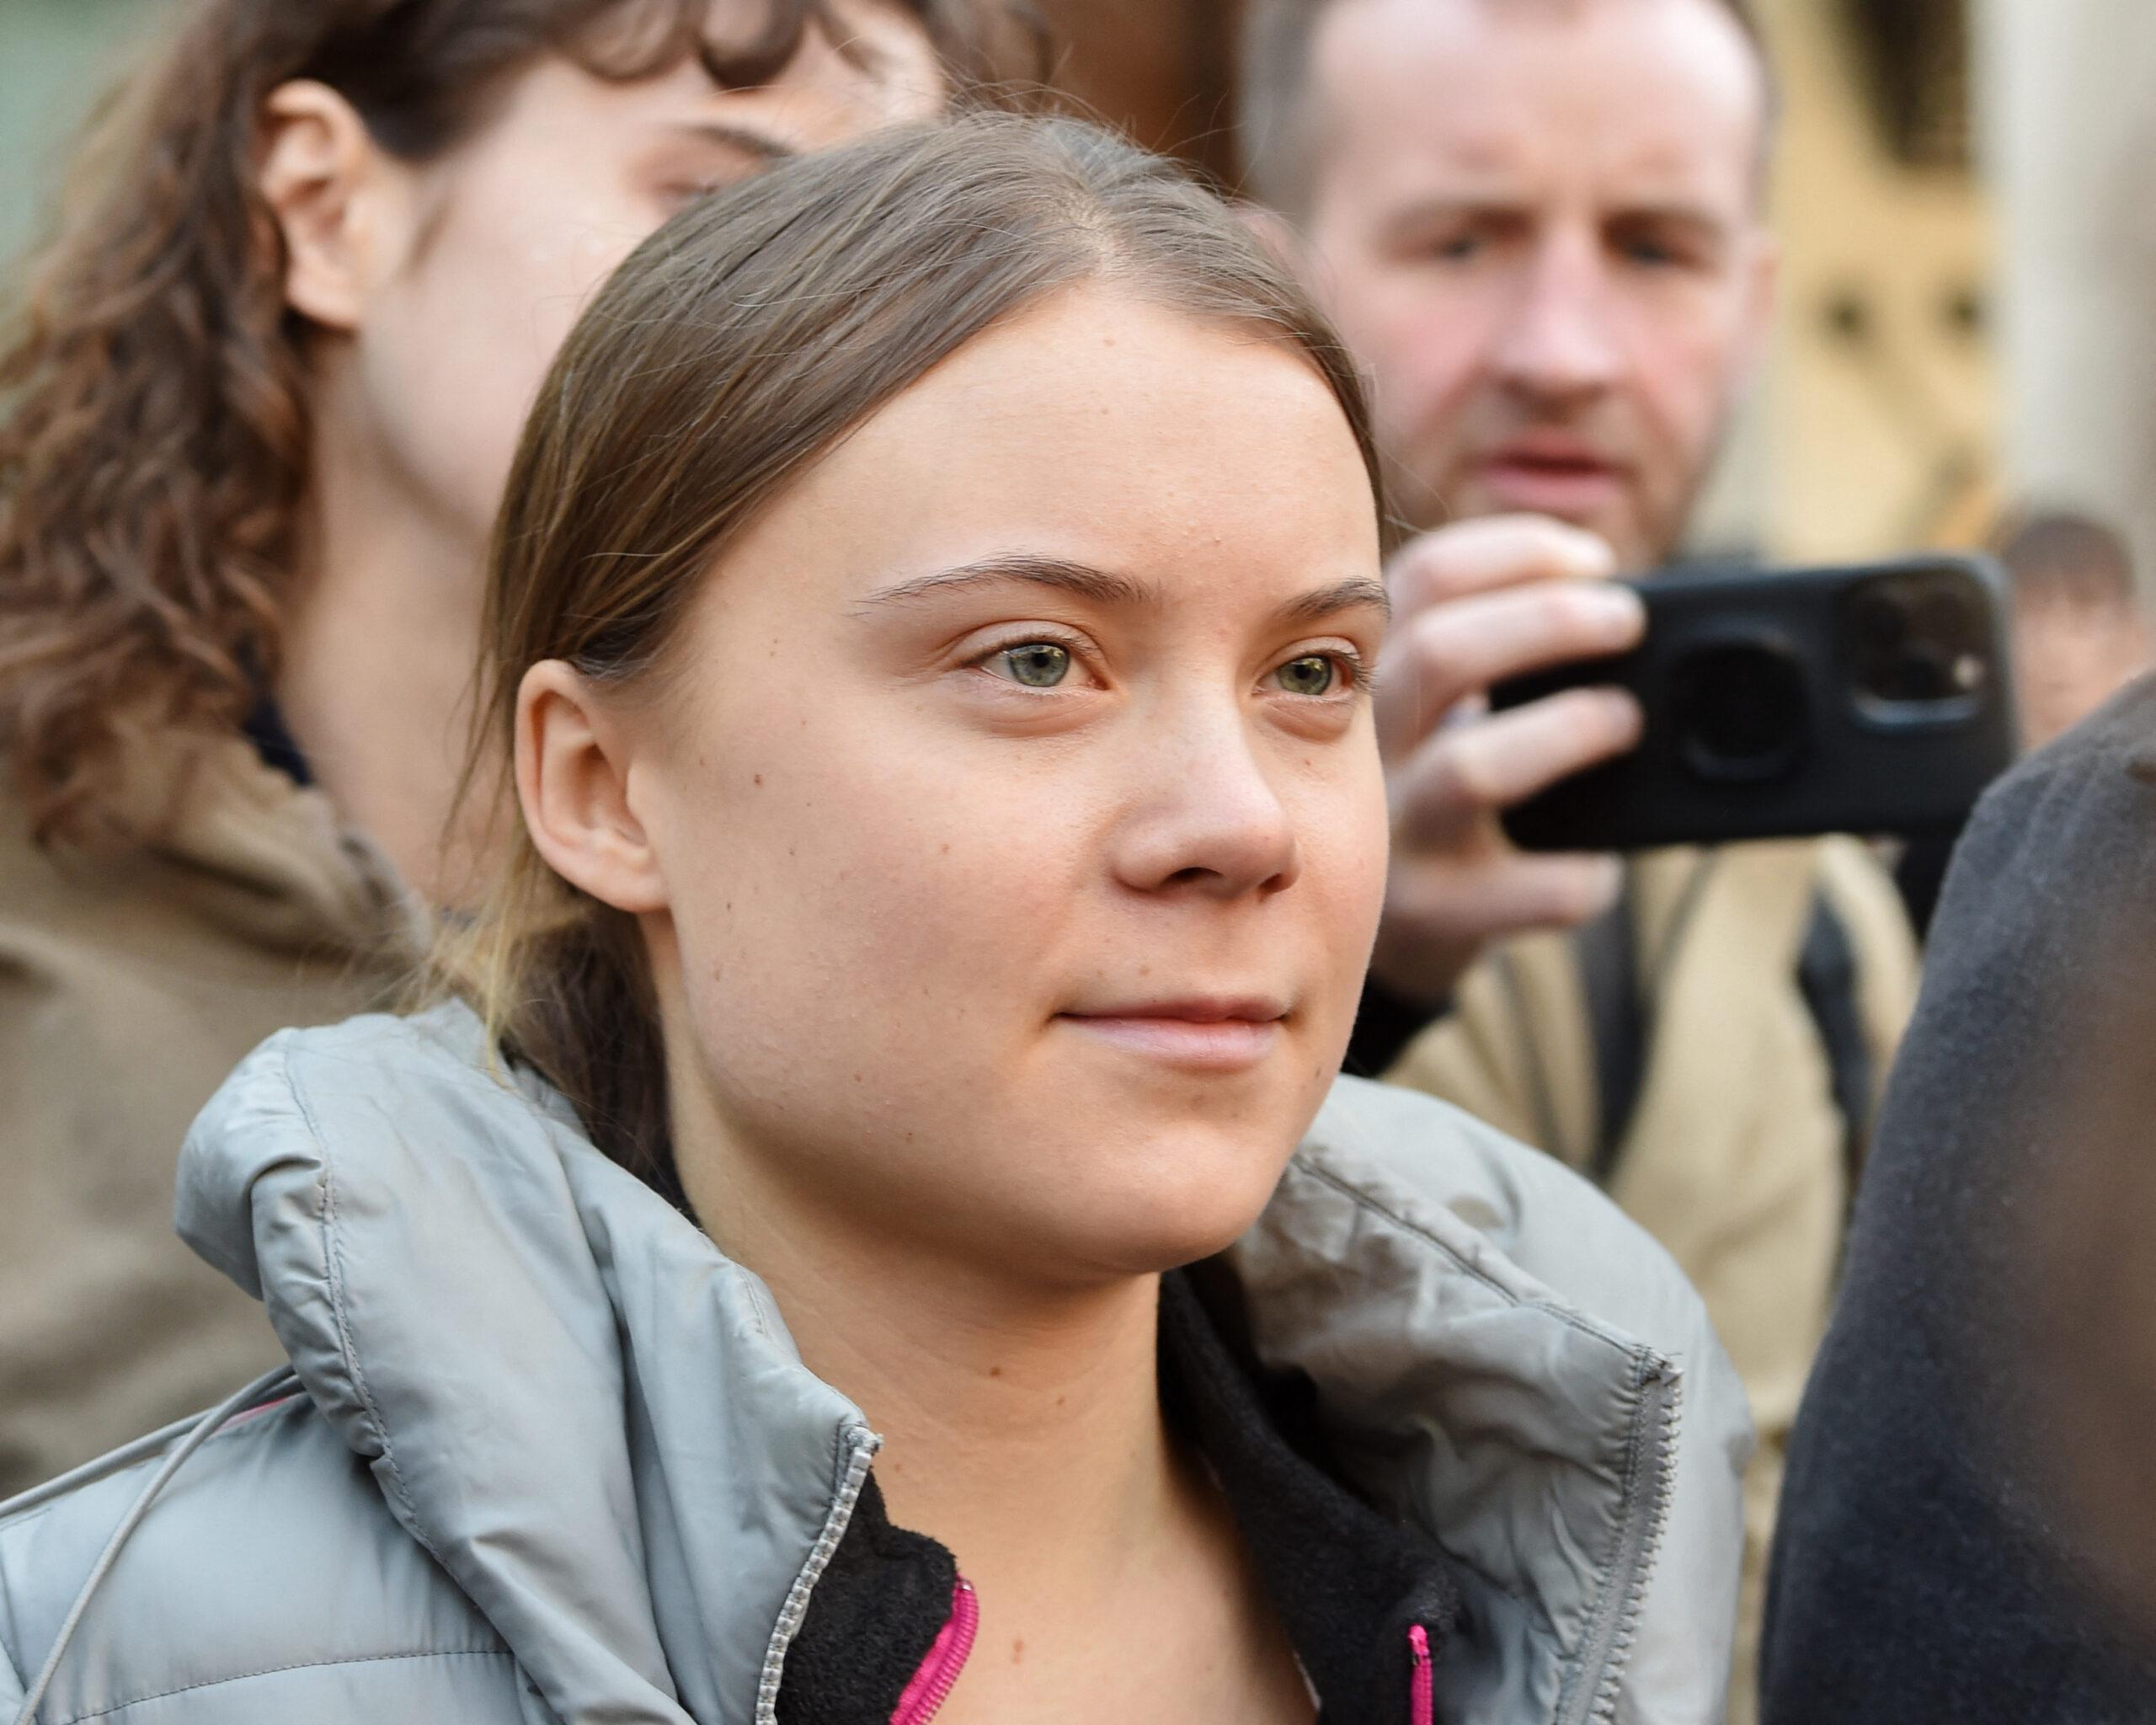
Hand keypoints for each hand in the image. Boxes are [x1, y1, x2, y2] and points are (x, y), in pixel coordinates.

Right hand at [1370, 516, 1645, 1004]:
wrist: (1338, 926)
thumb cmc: (1420, 791)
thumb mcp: (1423, 709)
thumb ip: (1482, 655)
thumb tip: (1618, 614)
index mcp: (1368, 674)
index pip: (1426, 578)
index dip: (1520, 553)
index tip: (1599, 562)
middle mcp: (1364, 745)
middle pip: (1441, 653)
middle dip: (1551, 620)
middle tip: (1627, 622)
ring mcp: (1390, 833)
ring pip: (1470, 768)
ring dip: (1567, 729)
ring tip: (1624, 722)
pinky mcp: (1426, 913)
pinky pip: (1520, 889)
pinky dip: (1579, 873)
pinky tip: (1601, 863)